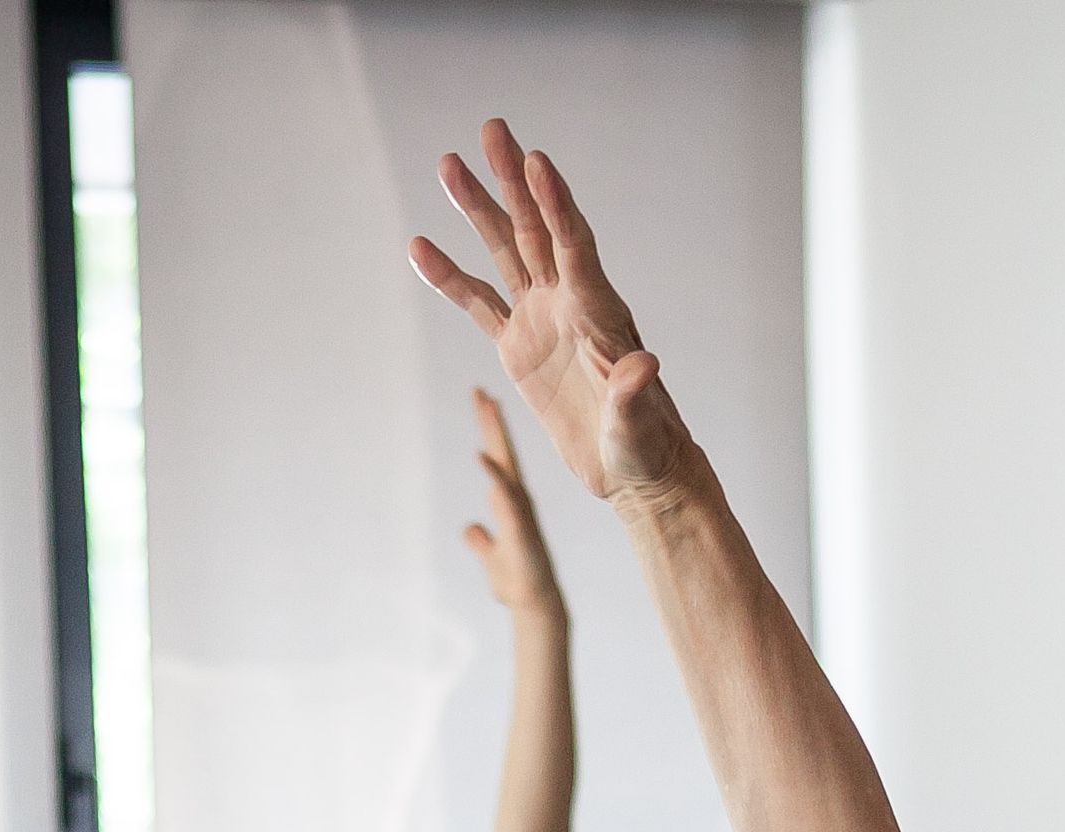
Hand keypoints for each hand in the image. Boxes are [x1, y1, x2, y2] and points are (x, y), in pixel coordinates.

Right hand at [408, 121, 691, 506]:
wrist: (633, 468)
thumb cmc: (645, 447)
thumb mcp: (639, 424)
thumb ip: (634, 394)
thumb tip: (644, 365)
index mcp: (599, 312)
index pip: (574, 246)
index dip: (555, 204)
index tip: (537, 161)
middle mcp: (570, 302)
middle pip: (536, 228)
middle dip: (513, 179)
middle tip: (492, 129)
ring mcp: (542, 319)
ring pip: (504, 251)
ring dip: (477, 208)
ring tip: (446, 163)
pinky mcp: (519, 346)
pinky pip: (478, 303)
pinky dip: (449, 277)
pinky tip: (419, 248)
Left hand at [460, 390, 563, 616]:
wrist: (534, 604)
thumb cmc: (516, 580)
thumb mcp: (492, 555)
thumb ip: (481, 540)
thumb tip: (471, 529)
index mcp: (510, 502)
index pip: (499, 459)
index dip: (490, 431)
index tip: (482, 401)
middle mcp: (518, 501)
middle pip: (503, 454)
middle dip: (492, 423)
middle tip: (480, 392)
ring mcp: (520, 513)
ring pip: (505, 468)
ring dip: (495, 438)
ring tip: (486, 407)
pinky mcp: (519, 529)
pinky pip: (504, 497)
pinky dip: (493, 476)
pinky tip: (481, 457)